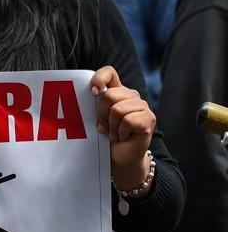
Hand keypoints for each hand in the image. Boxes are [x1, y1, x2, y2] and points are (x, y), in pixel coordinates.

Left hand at [90, 66, 155, 190]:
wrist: (120, 159)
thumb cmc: (105, 138)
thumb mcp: (95, 118)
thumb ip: (92, 105)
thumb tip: (81, 94)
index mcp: (117, 92)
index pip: (109, 72)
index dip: (99, 79)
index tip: (92, 93)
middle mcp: (132, 96)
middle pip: (110, 94)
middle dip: (102, 114)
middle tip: (103, 127)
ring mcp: (143, 107)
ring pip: (118, 109)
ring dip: (112, 126)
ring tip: (114, 134)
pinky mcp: (149, 119)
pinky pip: (129, 120)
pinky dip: (121, 132)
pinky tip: (123, 137)